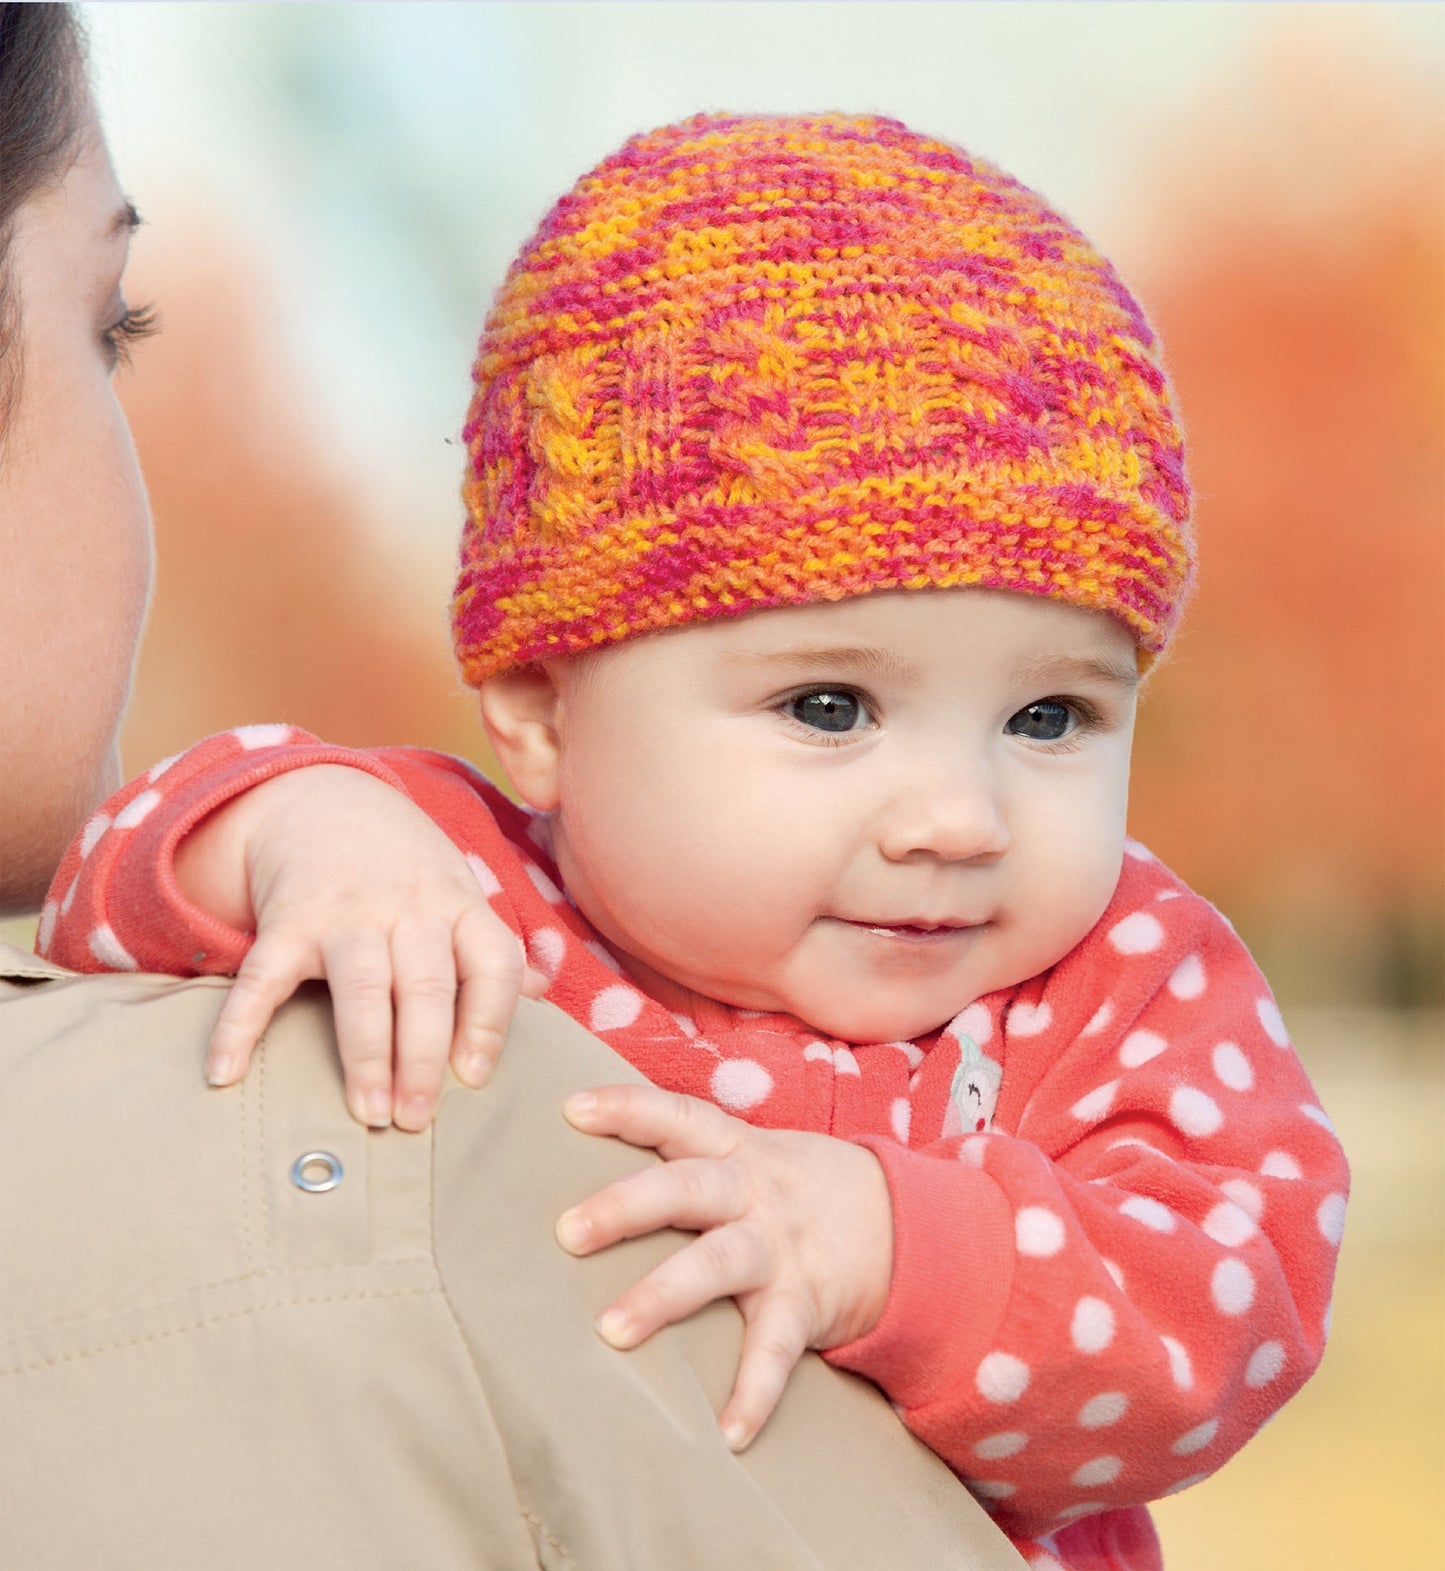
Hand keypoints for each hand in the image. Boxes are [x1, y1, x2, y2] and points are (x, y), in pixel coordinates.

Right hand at [178, 765, 547, 1128]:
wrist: (322, 800)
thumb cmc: (404, 869)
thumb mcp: (457, 892)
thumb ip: (490, 948)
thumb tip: (540, 994)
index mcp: (458, 906)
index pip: (491, 962)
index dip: (489, 1021)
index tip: (475, 1077)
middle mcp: (407, 910)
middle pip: (427, 987)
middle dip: (425, 1059)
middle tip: (416, 1120)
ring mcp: (345, 914)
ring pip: (363, 988)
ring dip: (366, 1055)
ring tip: (368, 1113)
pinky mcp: (286, 922)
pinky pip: (263, 978)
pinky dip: (240, 1026)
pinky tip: (226, 1073)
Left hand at [554, 1085, 893, 1450]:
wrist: (908, 1225)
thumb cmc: (801, 1189)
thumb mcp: (756, 1154)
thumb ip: (693, 1155)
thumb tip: (594, 1156)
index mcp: (737, 1151)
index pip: (680, 1116)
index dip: (629, 1107)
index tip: (572, 1108)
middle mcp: (754, 1193)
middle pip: (686, 1188)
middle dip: (626, 1206)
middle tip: (567, 1231)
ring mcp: (780, 1248)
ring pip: (717, 1263)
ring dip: (664, 1296)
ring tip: (612, 1332)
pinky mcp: (806, 1302)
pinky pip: (776, 1348)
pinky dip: (754, 1392)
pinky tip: (728, 1433)